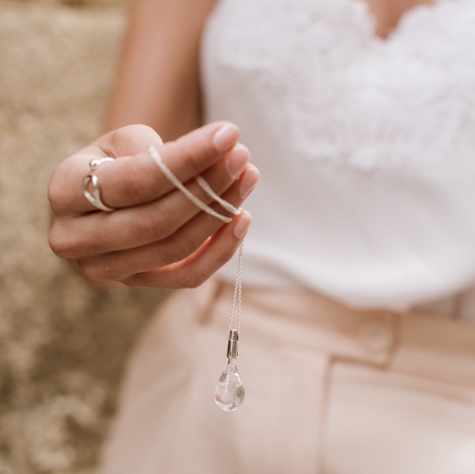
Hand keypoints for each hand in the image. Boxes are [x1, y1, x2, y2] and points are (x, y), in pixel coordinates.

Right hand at [48, 122, 258, 288]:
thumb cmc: (113, 165)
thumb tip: (203, 164)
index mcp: (64, 190)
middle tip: (242, 158)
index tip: (229, 134)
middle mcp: (75, 237)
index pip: (137, 179)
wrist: (98, 201)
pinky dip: (218, 252)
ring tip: (247, 179)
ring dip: (218, 214)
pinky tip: (242, 219)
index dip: (188, 158)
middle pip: (156, 220)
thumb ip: (151, 150)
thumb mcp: (120, 143)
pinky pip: (184, 277)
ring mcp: (104, 268)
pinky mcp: (134, 283)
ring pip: (173, 249)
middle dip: (208, 187)